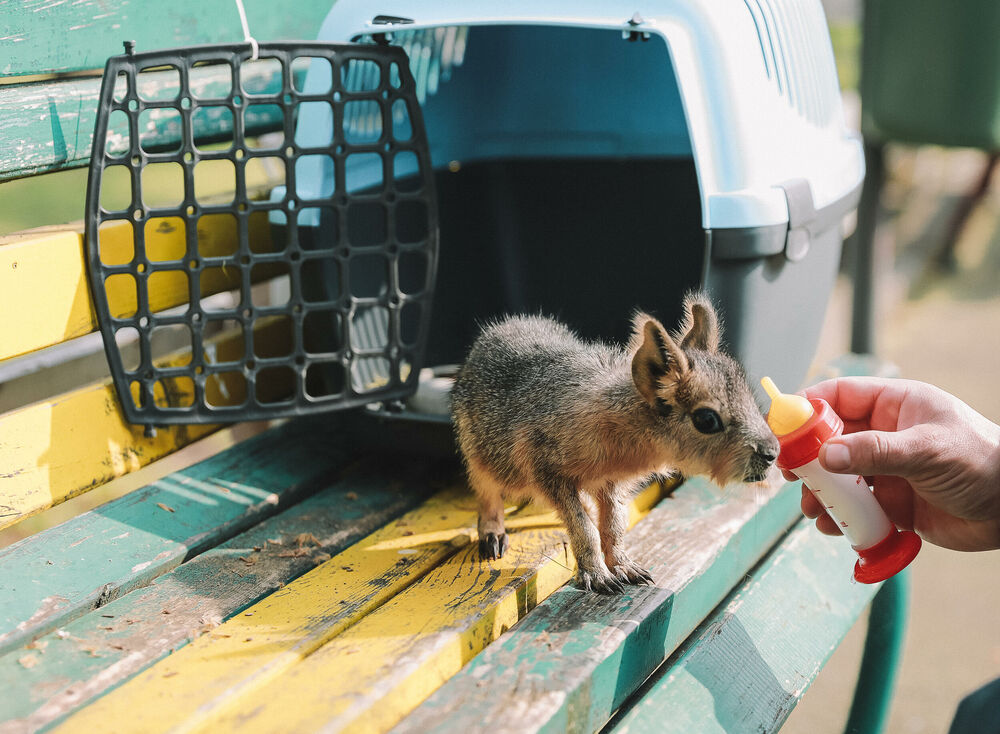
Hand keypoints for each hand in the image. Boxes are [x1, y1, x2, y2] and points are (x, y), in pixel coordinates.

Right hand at [788, 377, 999, 550]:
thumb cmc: (984, 463)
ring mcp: (887, 469)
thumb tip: (827, 455)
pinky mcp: (892, 502)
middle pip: (830, 440)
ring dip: (822, 494)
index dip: (807, 408)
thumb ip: (875, 452)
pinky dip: (841, 518)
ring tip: (814, 511)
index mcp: (894, 405)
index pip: (838, 396)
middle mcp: (885, 434)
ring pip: (838, 477)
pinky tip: (836, 528)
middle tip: (789, 477)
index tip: (783, 428)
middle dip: (807, 459)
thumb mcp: (927, 450)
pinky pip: (855, 508)